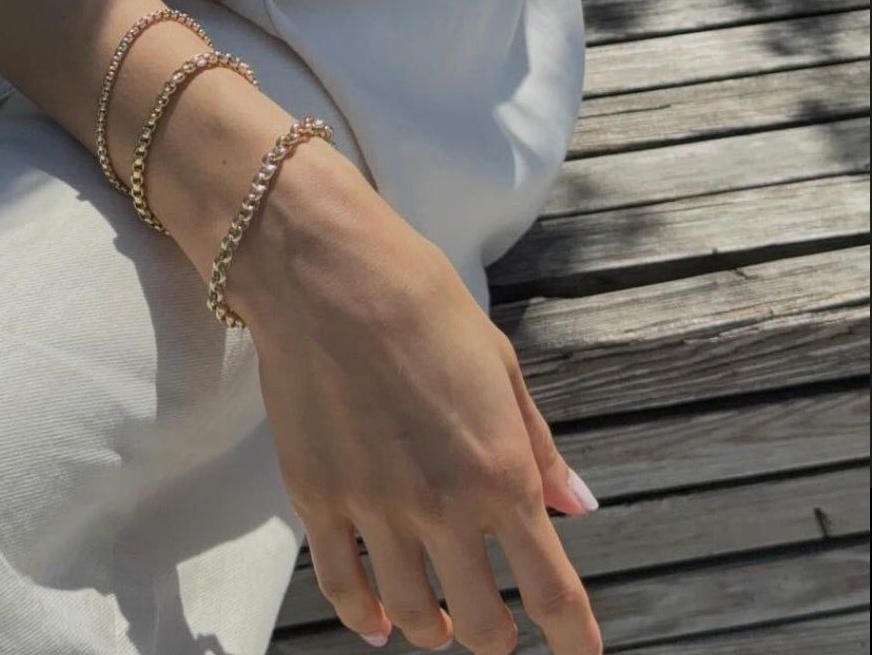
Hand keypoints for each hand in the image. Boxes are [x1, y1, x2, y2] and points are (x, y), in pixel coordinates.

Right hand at [226, 145, 604, 652]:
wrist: (325, 273)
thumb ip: (536, 444)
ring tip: (442, 624)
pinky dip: (365, 617)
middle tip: (498, 624)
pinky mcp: (317, 500)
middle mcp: (442, 508)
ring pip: (415, 618)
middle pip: (483, 624)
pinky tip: (378, 622)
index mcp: (500, 473)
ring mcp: (375, 511)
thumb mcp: (500, 363)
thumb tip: (575, 505)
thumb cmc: (422, 301)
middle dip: (498, 635)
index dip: (574, 639)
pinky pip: (344, 588)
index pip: (550, 592)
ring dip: (437, 630)